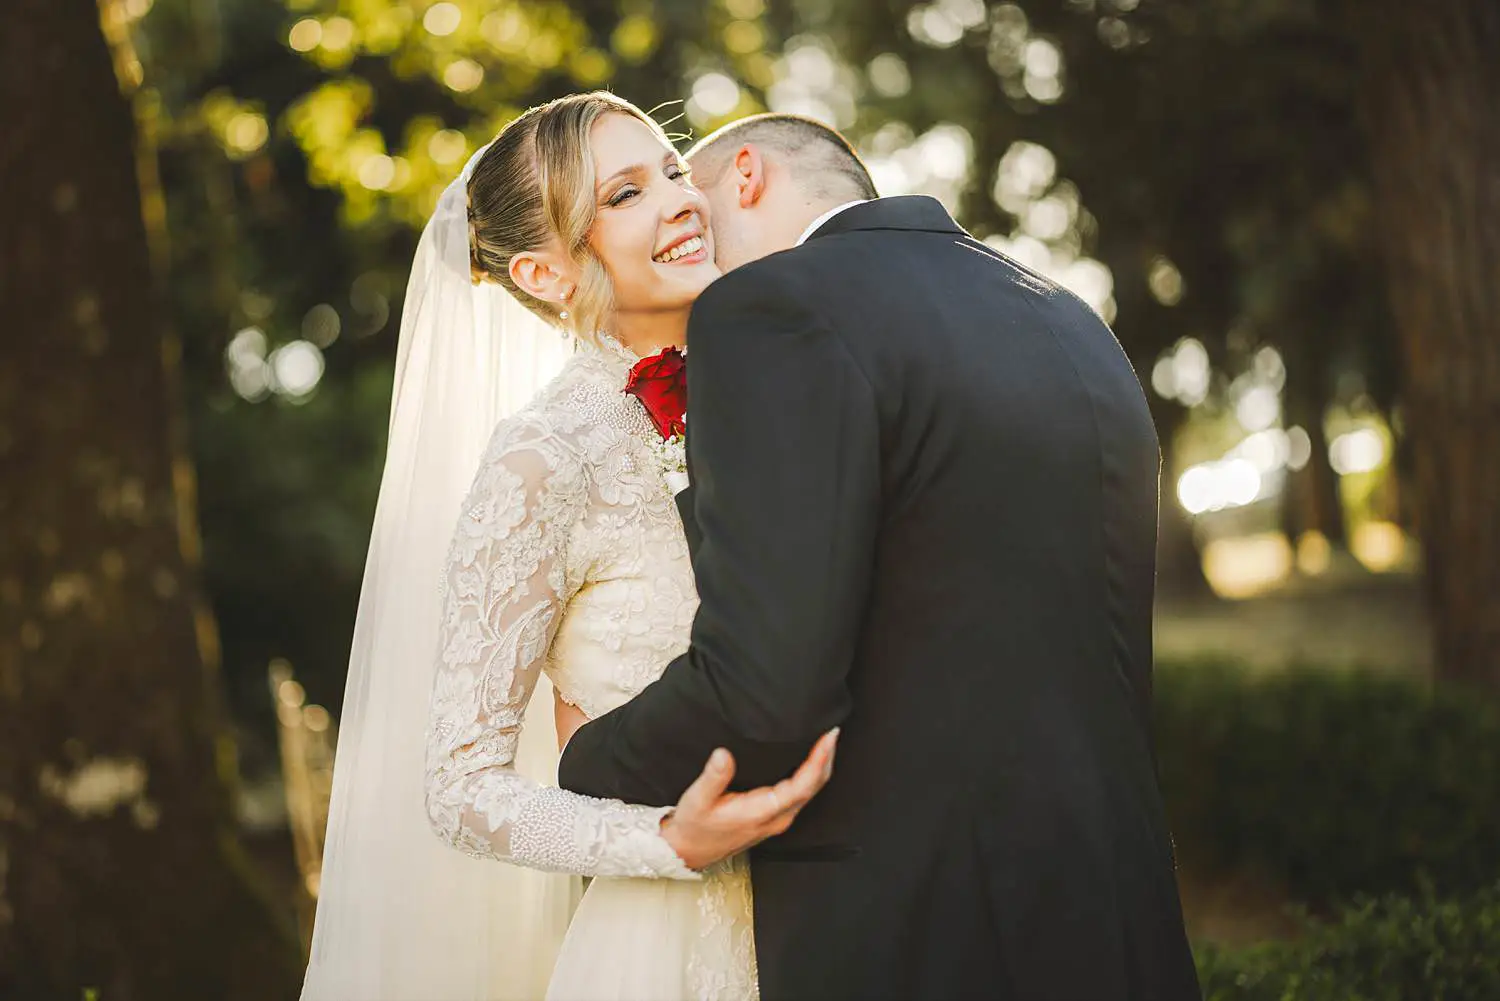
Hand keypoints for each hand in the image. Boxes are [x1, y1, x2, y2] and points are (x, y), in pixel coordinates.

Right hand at [661, 728, 839, 870]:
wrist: (689, 851)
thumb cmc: (694, 827)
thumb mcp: (698, 800)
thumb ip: (713, 777)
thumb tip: (724, 755)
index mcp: (761, 813)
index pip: (800, 786)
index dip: (817, 762)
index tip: (827, 739)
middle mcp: (776, 818)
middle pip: (813, 788)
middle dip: (826, 759)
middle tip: (832, 733)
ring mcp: (778, 820)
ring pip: (810, 792)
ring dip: (821, 767)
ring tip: (827, 742)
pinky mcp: (775, 818)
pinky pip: (801, 795)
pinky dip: (811, 776)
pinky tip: (812, 762)